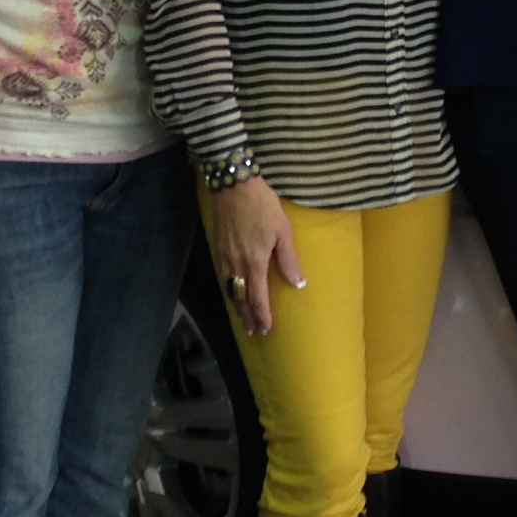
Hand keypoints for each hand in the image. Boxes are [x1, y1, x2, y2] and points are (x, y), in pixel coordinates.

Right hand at [210, 176, 303, 335]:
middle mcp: (236, 265)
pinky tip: (232, 292)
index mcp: (254, 262)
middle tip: (254, 331)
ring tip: (243, 317)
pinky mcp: (218, 248)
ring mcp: (224, 257)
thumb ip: (289, 259)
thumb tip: (298, 284)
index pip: (257, 297)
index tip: (266, 329)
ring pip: (229, 289)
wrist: (233, 186)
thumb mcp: (282, 230)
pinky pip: (222, 278)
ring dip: (236, 306)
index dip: (262, 315)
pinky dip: (228, 291)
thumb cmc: (262, 205)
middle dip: (247, 316)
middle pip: (240, 298)